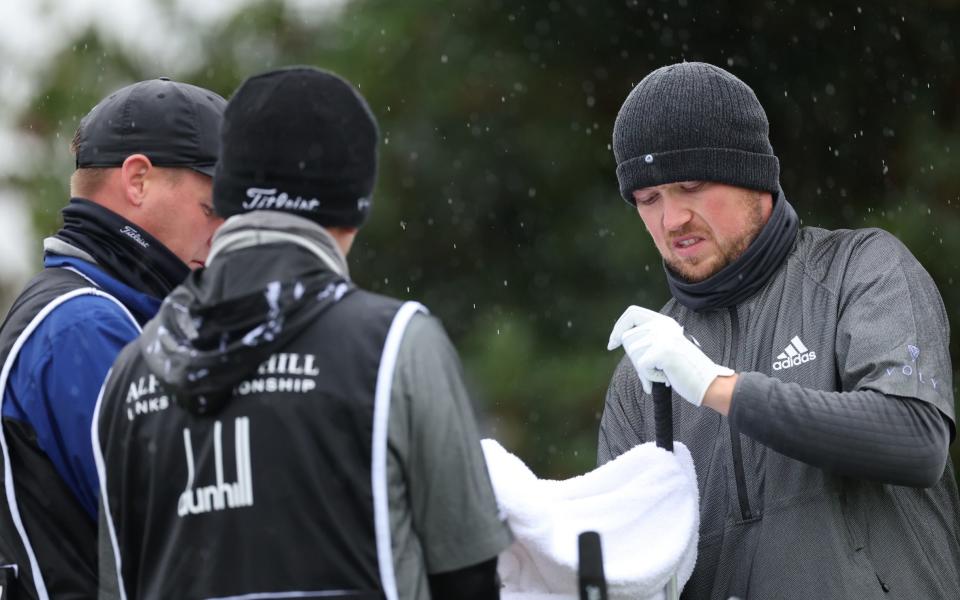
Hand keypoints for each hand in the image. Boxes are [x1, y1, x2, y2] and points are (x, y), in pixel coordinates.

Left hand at [607, 305, 733, 405]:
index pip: (632, 313)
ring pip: (633, 354)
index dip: (618, 327)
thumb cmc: (684, 370)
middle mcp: (663, 325)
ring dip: (645, 371)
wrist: (708, 383)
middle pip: (627, 338)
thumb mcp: (665, 347)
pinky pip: (641, 366)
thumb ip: (646, 339)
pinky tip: (667, 376)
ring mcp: (663, 336)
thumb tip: (617, 338)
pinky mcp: (663, 350)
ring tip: (665, 372)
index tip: (612, 344)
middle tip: (656, 369)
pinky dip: (651, 378)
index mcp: (664, 322)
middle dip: (635, 359)